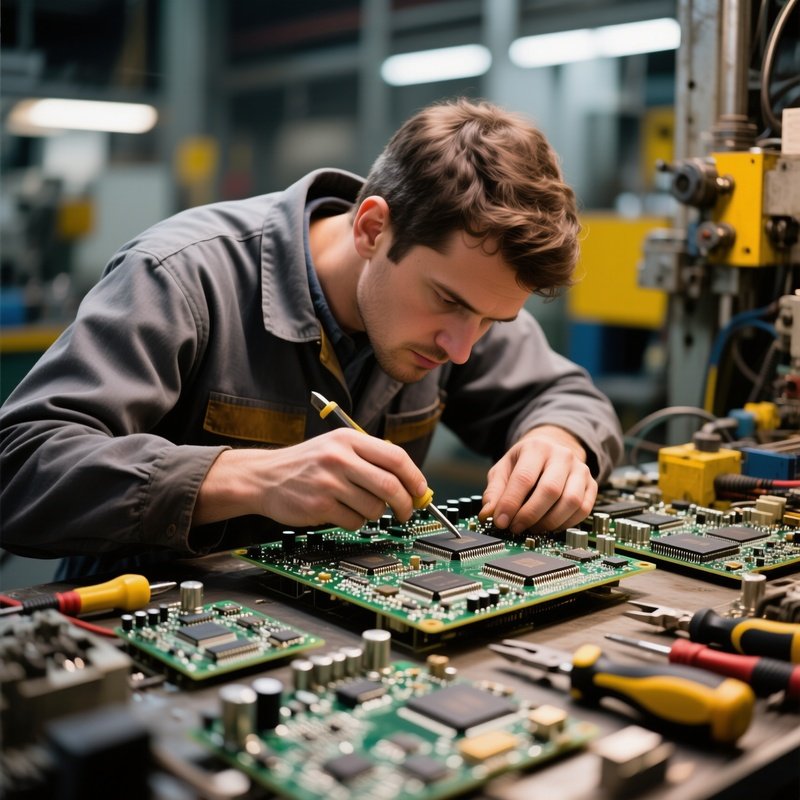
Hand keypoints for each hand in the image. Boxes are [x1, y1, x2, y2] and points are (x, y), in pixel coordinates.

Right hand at [193, 429, 427, 530]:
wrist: (264, 476)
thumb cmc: (307, 463)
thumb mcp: (337, 446)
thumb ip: (371, 458)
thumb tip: (411, 482)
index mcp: (349, 439)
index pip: (396, 457)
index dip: (415, 478)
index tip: (421, 491)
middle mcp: (339, 457)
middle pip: (390, 485)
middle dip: (405, 504)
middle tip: (406, 511)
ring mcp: (329, 482)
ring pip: (374, 508)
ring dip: (375, 513)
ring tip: (359, 506)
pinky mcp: (319, 506)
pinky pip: (355, 522)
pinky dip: (355, 522)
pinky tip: (341, 512)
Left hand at [480, 425, 596, 533]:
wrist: (552, 449)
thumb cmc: (525, 462)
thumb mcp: (504, 469)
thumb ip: (494, 491)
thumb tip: (488, 514)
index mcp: (536, 448)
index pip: (524, 478)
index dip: (511, 503)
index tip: (500, 522)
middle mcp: (562, 456)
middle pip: (549, 490)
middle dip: (530, 515)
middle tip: (516, 528)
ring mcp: (580, 470)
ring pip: (570, 502)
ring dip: (548, 522)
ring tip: (532, 528)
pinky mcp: (592, 485)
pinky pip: (583, 510)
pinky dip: (565, 523)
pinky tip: (550, 525)